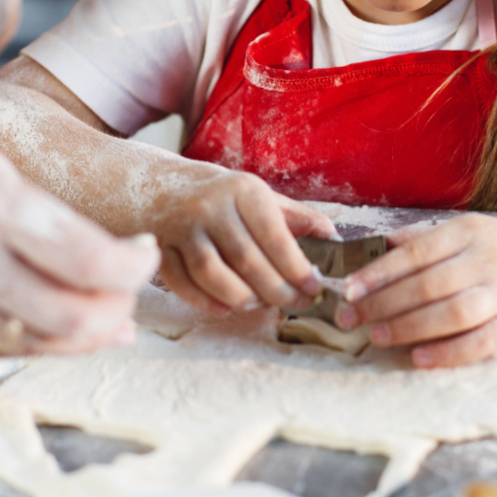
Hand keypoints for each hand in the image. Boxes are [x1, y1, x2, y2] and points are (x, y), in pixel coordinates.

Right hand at [0, 98, 158, 355]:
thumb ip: (35, 209)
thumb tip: (94, 251)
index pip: (93, 261)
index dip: (135, 267)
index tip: (145, 251)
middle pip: (73, 315)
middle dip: (119, 308)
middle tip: (132, 290)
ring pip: (37, 341)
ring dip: (84, 335)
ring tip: (109, 319)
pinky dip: (36, 342)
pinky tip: (56, 327)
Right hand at [153, 171, 336, 314]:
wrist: (160, 188)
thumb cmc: (223, 197)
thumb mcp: (261, 197)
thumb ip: (298, 219)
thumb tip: (335, 240)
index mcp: (243, 190)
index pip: (275, 236)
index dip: (297, 268)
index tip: (314, 288)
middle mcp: (211, 206)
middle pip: (247, 261)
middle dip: (277, 291)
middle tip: (296, 304)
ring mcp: (183, 228)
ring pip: (213, 275)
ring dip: (243, 299)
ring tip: (261, 304)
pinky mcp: (161, 248)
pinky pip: (182, 283)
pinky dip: (205, 302)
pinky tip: (226, 308)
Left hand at [334, 214, 496, 367]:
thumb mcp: (477, 229)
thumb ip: (430, 237)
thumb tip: (384, 244)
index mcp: (469, 231)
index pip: (414, 252)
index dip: (378, 272)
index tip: (348, 289)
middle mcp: (486, 259)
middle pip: (425, 284)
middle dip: (382, 304)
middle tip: (349, 319)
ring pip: (449, 313)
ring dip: (408, 327)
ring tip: (377, 337)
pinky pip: (482, 341)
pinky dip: (449, 352)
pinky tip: (421, 359)